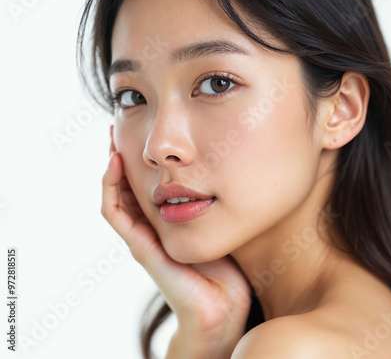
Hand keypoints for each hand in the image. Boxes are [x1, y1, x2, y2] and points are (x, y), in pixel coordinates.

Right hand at [101, 144, 250, 358]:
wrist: (222, 308)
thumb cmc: (227, 270)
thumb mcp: (221, 226)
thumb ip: (218, 205)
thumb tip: (233, 171)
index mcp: (165, 224)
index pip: (144, 187)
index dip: (139, 161)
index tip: (141, 133)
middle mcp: (149, 230)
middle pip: (126, 188)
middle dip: (121, 158)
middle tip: (119, 127)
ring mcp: (141, 239)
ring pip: (115, 196)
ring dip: (110, 167)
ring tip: (112, 139)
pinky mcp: (141, 248)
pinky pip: (116, 214)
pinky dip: (110, 189)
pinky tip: (115, 164)